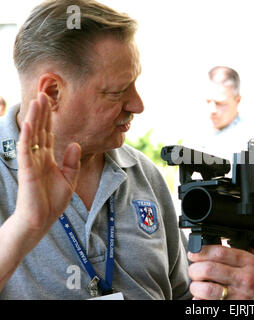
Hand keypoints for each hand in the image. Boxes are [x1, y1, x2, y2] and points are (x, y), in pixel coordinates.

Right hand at [15, 92, 80, 236]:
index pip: (49, 133)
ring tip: (37, 100)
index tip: (52, 101)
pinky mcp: (27, 169)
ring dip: (35, 117)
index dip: (50, 118)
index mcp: (48, 158)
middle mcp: (39, 156)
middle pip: (41, 129)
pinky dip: (29, 135)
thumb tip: (75, 143)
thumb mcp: (69, 179)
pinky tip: (31, 122)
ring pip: (33, 134)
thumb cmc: (52, 202)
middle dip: (42, 111)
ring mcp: (32, 161)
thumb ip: (72, 161)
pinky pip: (27, 149)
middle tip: (44, 91)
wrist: (41, 219)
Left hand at [187, 243, 253, 299]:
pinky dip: (200, 300)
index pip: (220, 252)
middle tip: (193, 270)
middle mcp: (244, 278)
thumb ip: (237, 256)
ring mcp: (239, 296)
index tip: (194, 253)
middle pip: (209, 269)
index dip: (201, 251)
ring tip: (196, 285)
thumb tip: (211, 249)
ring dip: (196, 286)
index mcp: (249, 263)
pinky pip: (208, 304)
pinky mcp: (234, 309)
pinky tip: (202, 297)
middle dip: (195, 269)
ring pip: (206, 289)